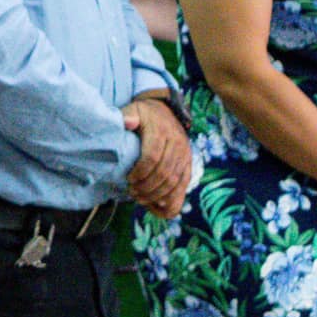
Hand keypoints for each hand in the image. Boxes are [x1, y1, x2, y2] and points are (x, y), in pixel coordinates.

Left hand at [123, 98, 191, 219]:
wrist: (167, 111)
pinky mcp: (189, 164)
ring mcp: (185, 155)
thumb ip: (127, 116)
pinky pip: (184, 186)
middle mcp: (177, 144)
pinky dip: (173, 200)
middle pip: (164, 173)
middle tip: (132, 193)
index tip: (129, 179)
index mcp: (161, 131)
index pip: (152, 157)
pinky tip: (159, 206)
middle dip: (147, 187)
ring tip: (140, 199)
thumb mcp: (133, 109)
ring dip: (157, 196)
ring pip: (175, 182)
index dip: (140, 172)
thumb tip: (129, 123)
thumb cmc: (144, 114)